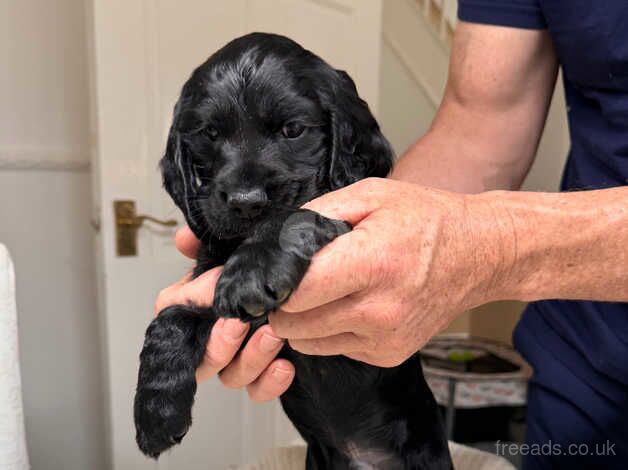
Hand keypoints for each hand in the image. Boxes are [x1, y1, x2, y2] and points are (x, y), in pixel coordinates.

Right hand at [154, 227, 294, 400]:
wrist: (296, 281)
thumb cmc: (256, 264)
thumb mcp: (233, 245)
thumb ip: (205, 241)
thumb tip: (186, 238)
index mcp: (193, 303)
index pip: (171, 312)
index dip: (188, 304)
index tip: (213, 288)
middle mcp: (209, 335)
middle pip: (198, 358)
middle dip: (218, 344)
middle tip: (239, 323)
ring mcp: (235, 357)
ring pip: (231, 376)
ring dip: (251, 358)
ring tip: (273, 335)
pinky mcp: (261, 371)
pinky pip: (258, 390)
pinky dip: (270, 383)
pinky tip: (285, 366)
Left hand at [270, 178, 505, 366]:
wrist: (480, 254)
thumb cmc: (427, 220)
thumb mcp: (371, 195)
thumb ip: (318, 213)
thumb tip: (277, 240)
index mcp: (371, 263)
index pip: (295, 293)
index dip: (276, 283)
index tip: (276, 273)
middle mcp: (378, 310)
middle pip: (292, 325)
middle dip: (283, 304)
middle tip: (299, 282)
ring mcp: (384, 338)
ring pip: (307, 343)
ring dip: (305, 321)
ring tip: (327, 293)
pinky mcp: (389, 355)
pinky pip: (335, 349)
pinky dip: (332, 330)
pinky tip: (354, 306)